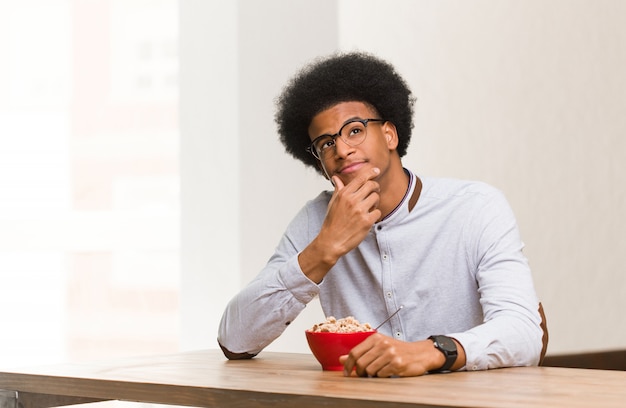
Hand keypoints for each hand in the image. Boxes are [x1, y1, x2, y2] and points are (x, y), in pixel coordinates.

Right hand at [298, 167, 380, 282]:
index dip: (371, 173)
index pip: (360, 178)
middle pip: (371, 185)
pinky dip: (375, 214)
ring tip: (370, 207)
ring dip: (375, 202)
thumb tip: (336, 178)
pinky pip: (378, 212)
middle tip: (375, 191)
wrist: (331, 241)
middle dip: (376, 187)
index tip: (376, 171)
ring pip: (376, 198)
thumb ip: (338, 189)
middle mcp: (352, 200)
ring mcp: (360, 210)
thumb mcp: (333, 203)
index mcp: (344, 194)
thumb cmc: (331, 222)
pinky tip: (369, 218)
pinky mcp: (367, 221)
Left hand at [339, 333, 442, 377]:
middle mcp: (382, 344)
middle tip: (362, 375)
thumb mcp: (378, 347)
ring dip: (372, 374)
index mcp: (375, 338)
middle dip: (359, 373)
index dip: (348, 365)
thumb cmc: (397, 350)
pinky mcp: (397, 364)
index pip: (355, 352)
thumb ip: (360, 353)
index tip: (346, 373)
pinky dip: (382, 376)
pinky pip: (381, 375)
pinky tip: (388, 371)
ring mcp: (390, 354)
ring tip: (379, 371)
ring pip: (370, 371)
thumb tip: (341, 359)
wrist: (420, 353)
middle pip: (361, 363)